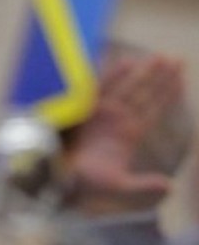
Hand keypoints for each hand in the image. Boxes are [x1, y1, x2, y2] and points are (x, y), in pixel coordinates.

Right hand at [64, 52, 183, 212]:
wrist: (63, 179)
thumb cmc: (91, 182)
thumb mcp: (120, 186)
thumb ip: (143, 185)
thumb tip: (169, 186)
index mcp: (130, 135)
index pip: (154, 110)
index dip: (168, 95)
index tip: (181, 79)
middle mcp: (119, 120)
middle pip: (145, 94)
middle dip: (160, 77)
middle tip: (177, 59)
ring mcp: (103, 113)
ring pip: (129, 88)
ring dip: (145, 74)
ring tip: (161, 58)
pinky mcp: (87, 109)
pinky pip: (103, 88)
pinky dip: (115, 76)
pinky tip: (128, 63)